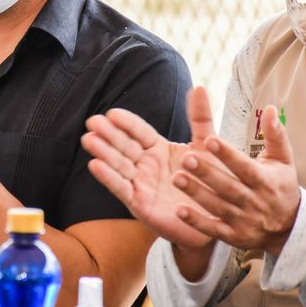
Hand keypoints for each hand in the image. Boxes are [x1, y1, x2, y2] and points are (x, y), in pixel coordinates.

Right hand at [81, 87, 221, 248]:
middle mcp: (145, 164)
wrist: (217, 219)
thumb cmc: (209, 181)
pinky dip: (108, 177)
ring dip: (103, 152)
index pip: (138, 132)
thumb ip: (200, 118)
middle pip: (123, 145)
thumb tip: (198, 87)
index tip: (112, 113)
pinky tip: (95, 165)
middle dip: (108, 134)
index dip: (126, 123)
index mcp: (157, 148)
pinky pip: (121, 188)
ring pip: (118, 164)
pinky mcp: (139, 204)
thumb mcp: (206, 146)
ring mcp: (140, 184)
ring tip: (88, 139)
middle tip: (92, 121)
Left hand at [171, 105, 300, 255]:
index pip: (244, 167)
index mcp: (265, 181)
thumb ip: (275, 135)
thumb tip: (271, 108)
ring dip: (197, 194)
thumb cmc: (281, 186)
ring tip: (176, 178)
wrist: (290, 228)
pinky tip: (179, 210)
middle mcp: (254, 202)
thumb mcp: (283, 160)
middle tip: (186, 157)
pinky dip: (197, 222)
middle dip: (207, 173)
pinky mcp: (234, 236)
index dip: (227, 155)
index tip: (209, 140)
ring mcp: (244, 221)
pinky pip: (213, 230)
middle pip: (228, 187)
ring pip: (218, 207)